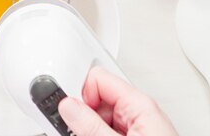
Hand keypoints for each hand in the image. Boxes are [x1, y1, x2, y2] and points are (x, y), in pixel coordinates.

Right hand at [58, 67, 177, 135]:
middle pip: (97, 100)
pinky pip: (108, 132)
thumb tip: (69, 107)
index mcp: (140, 106)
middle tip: (77, 133)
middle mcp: (140, 115)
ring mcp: (138, 131)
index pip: (99, 80)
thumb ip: (91, 125)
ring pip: (100, 120)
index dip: (81, 96)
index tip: (70, 116)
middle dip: (84, 118)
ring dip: (89, 131)